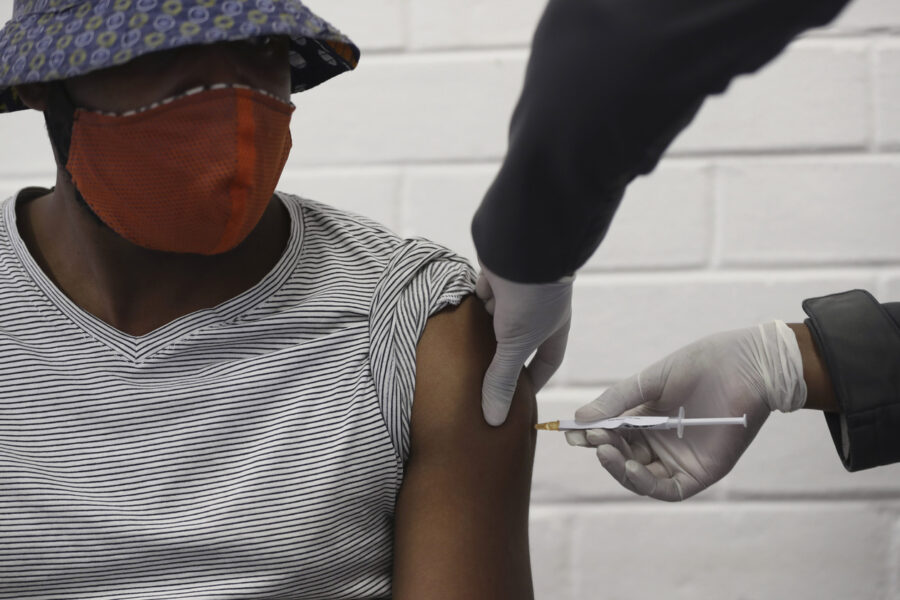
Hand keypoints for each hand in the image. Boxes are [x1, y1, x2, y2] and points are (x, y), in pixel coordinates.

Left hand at [476, 258, 573, 425]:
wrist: (521, 243)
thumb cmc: (533, 297)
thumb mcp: (516, 345)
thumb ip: (502, 379)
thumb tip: (493, 420)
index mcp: (553, 327)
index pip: (546, 361)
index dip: (534, 381)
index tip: (519, 400)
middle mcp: (536, 310)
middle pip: (517, 342)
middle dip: (501, 359)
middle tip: (481, 383)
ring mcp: (515, 292)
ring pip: (495, 319)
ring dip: (481, 333)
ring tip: (460, 359)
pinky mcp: (493, 275)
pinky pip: (479, 296)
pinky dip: (470, 307)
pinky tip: (453, 323)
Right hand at [567, 321, 806, 500]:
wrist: (750, 364)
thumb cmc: (705, 364)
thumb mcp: (651, 380)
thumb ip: (617, 401)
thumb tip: (580, 420)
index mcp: (649, 418)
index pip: (613, 434)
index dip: (592, 435)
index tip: (572, 432)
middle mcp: (662, 442)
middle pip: (623, 457)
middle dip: (603, 448)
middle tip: (591, 436)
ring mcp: (681, 459)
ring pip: (640, 477)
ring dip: (618, 468)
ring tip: (604, 449)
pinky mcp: (701, 473)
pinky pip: (667, 489)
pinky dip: (644, 482)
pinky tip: (629, 466)